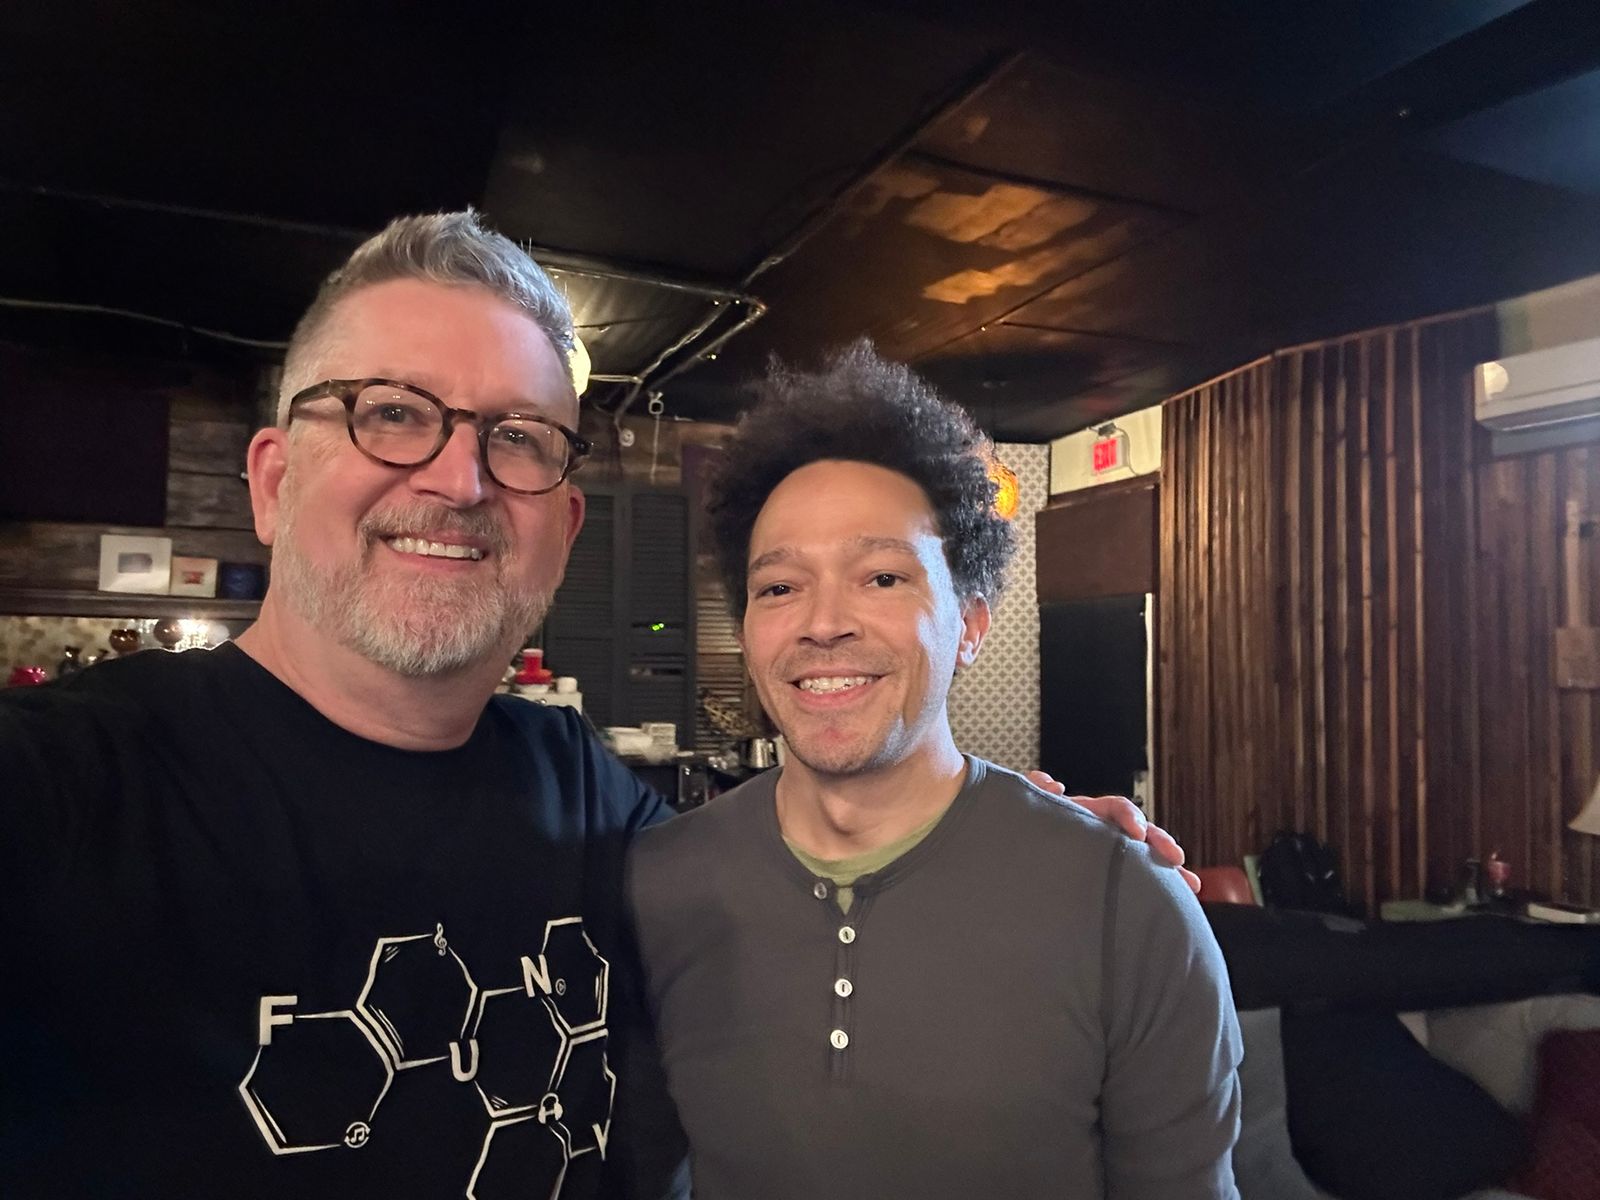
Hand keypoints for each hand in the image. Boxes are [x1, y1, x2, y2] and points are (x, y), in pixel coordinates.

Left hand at [1024, 771, 1198, 893]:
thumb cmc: (1016, 827)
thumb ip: (1032, 791)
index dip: (1129, 818)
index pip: (1115, 810)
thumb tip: (1049, 782)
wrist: (1007, 856)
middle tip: (1178, 861)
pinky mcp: (1103, 882)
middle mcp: (1100, 835)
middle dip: (1161, 846)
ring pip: (1142, 862)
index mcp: (1084, 815)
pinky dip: (1154, 892)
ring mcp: (1103, 858)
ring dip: (1167, 871)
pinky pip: (1132, 887)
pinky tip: (1173, 908)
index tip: (1138, 833)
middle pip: (1139, 836)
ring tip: (1191, 888)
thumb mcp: (1022, 806)